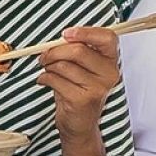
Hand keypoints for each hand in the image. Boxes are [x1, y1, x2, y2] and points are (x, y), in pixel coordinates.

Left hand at [37, 25, 121, 143]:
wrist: (80, 123)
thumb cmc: (79, 90)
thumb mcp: (82, 67)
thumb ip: (76, 49)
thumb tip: (58, 38)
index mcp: (111, 60)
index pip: (107, 37)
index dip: (85, 32)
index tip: (66, 34)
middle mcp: (109, 73)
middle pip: (78, 50)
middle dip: (54, 51)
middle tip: (44, 56)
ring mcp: (98, 87)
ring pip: (63, 65)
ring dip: (48, 67)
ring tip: (47, 71)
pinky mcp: (83, 99)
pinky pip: (56, 80)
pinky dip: (44, 78)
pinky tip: (45, 81)